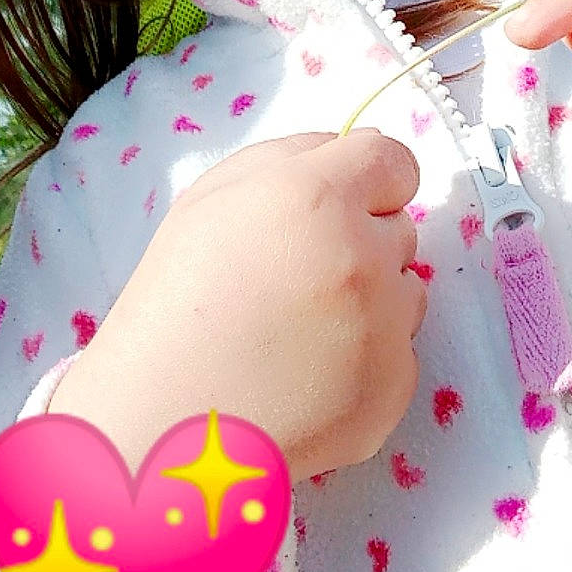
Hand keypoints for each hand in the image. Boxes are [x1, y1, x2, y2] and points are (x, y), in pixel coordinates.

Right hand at [51, 129, 426, 483]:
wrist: (164, 423)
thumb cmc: (174, 301)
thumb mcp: (209, 199)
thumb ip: (291, 156)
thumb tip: (357, 148)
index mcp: (317, 197)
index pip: (395, 161)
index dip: (372, 180)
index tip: (347, 203)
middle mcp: (364, 255)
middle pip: (400, 228)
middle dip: (362, 243)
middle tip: (297, 279)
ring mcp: (387, 328)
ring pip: (407, 292)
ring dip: (372, 301)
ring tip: (301, 333)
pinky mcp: (395, 388)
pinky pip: (400, 354)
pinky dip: (367, 361)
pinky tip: (309, 378)